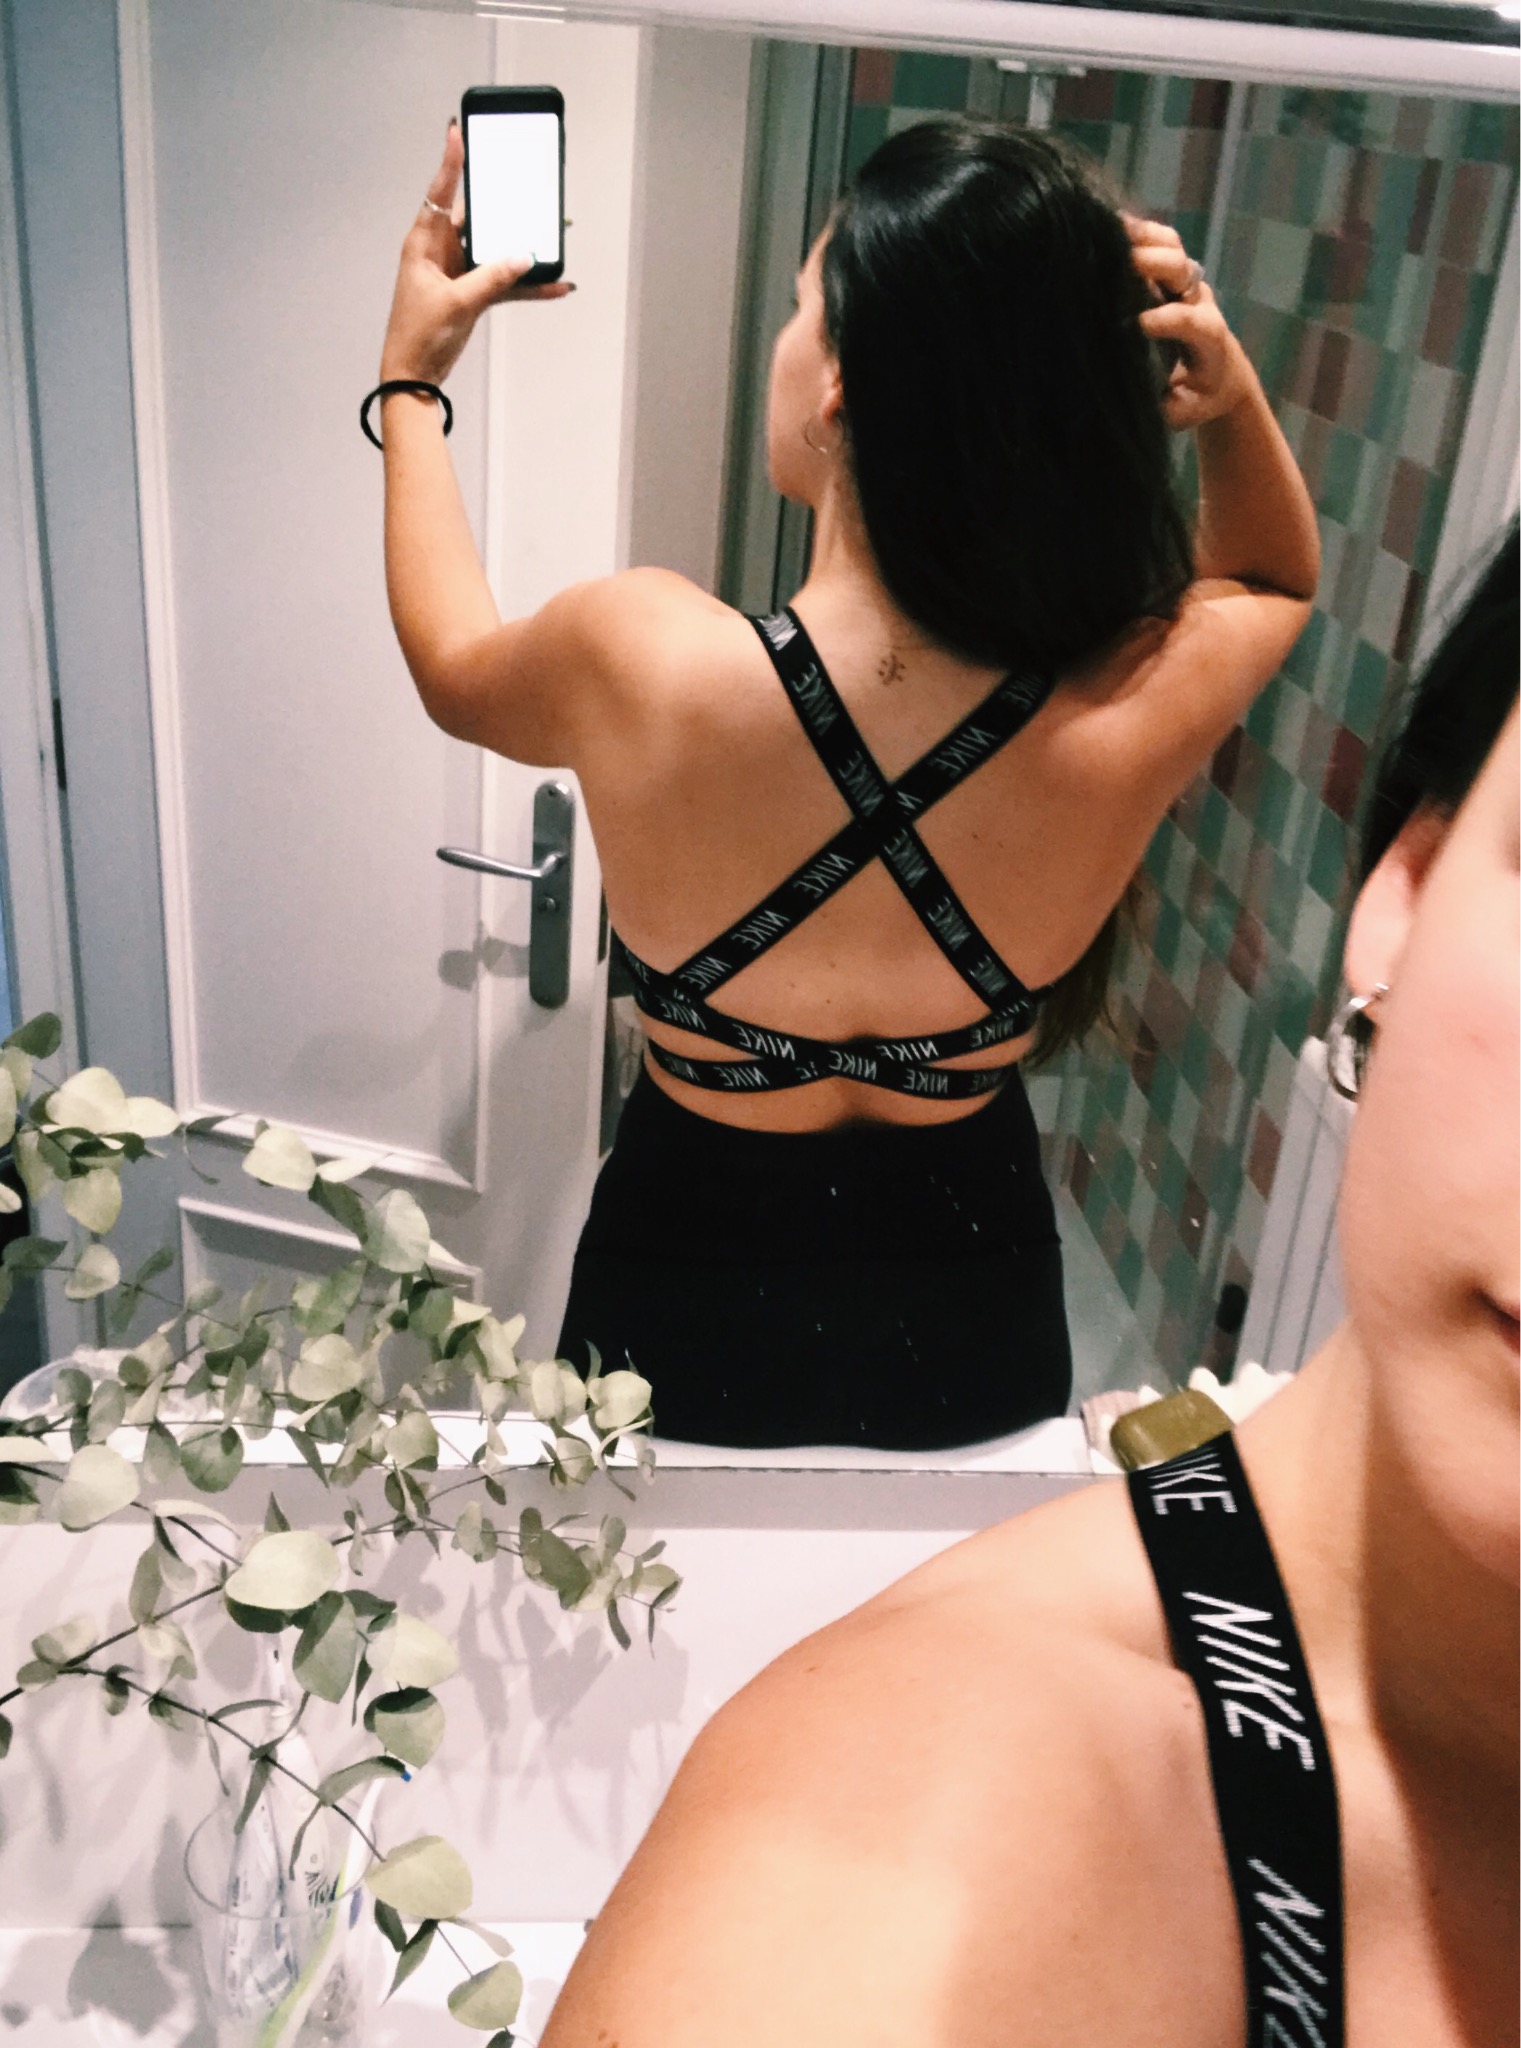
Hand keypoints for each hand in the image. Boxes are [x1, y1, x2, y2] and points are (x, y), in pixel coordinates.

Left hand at [379, 122, 571, 384]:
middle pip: (477, 218)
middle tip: (530, 189)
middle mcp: (441, 251)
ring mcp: (459, 272)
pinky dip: (527, 285)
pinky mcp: (472, 293)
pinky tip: (555, 286)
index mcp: (425, 242)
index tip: (457, 130)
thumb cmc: (418, 335)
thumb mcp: (456, 303)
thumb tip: (524, 258)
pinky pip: (505, 282)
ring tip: (555, 237)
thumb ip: (492, 279)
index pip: (440, 193)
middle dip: (505, 207)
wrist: (413, 375)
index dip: (451, 162)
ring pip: (496, 250)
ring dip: (523, 249)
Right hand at [1124, 215, 1253, 431]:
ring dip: (1143, 238)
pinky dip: (1135, 231)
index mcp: (1208, 338)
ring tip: (1109, 232)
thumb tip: (1134, 397)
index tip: (1137, 325)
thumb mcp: (1186, 412)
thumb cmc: (1199, 397)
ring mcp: (1187, 282)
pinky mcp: (1174, 272)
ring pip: (1172, 247)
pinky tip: (1107, 225)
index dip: (1167, 319)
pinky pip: (1159, 241)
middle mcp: (1200, 301)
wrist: (1223, 374)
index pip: (1191, 321)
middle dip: (1154, 265)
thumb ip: (1166, 405)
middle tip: (1123, 265)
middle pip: (1182, 269)